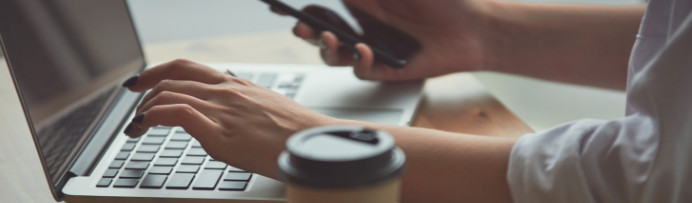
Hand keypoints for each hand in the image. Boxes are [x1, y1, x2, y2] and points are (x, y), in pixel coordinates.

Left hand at [122, 59, 336, 176]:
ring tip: (136, 126)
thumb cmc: (296, 131)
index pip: (187, 68)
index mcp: (235, 85)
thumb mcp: (265, 109)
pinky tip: (144, 126)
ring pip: (168, 93)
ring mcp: (221, 110)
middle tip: (135, 110)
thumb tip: (227, 120)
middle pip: (171, 79)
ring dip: (144, 109)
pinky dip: (152, 115)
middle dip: (144, 91)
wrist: (314, 142)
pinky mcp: (220, 133)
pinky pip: (176, 113)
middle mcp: (225, 92)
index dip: (157, 72)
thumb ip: (241, 109)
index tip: (142, 82)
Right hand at [272, 0, 494, 80]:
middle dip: (307, 32)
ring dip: (328, 49)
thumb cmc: (440, 1)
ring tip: (335, 41)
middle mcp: (364, 27)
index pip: (324, 9)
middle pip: (323, 34)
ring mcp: (374, 49)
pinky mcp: (387, 69)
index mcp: (363, 5)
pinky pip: (363, 71)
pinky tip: (365, 51)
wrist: (473, 28)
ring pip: (337, 56)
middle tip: (301, 29)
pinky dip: (359, 62)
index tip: (283, 9)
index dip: (303, 11)